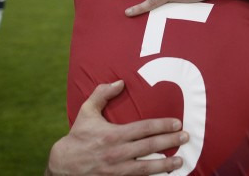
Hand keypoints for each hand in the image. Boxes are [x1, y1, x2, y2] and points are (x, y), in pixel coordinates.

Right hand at [46, 80, 188, 175]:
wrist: (62, 166)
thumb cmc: (78, 137)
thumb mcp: (86, 112)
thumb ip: (102, 94)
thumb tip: (120, 82)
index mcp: (113, 135)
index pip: (144, 129)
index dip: (162, 125)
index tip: (177, 123)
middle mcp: (117, 154)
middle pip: (149, 148)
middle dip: (170, 142)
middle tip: (185, 138)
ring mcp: (116, 171)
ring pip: (146, 169)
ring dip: (165, 165)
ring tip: (180, 161)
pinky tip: (164, 175)